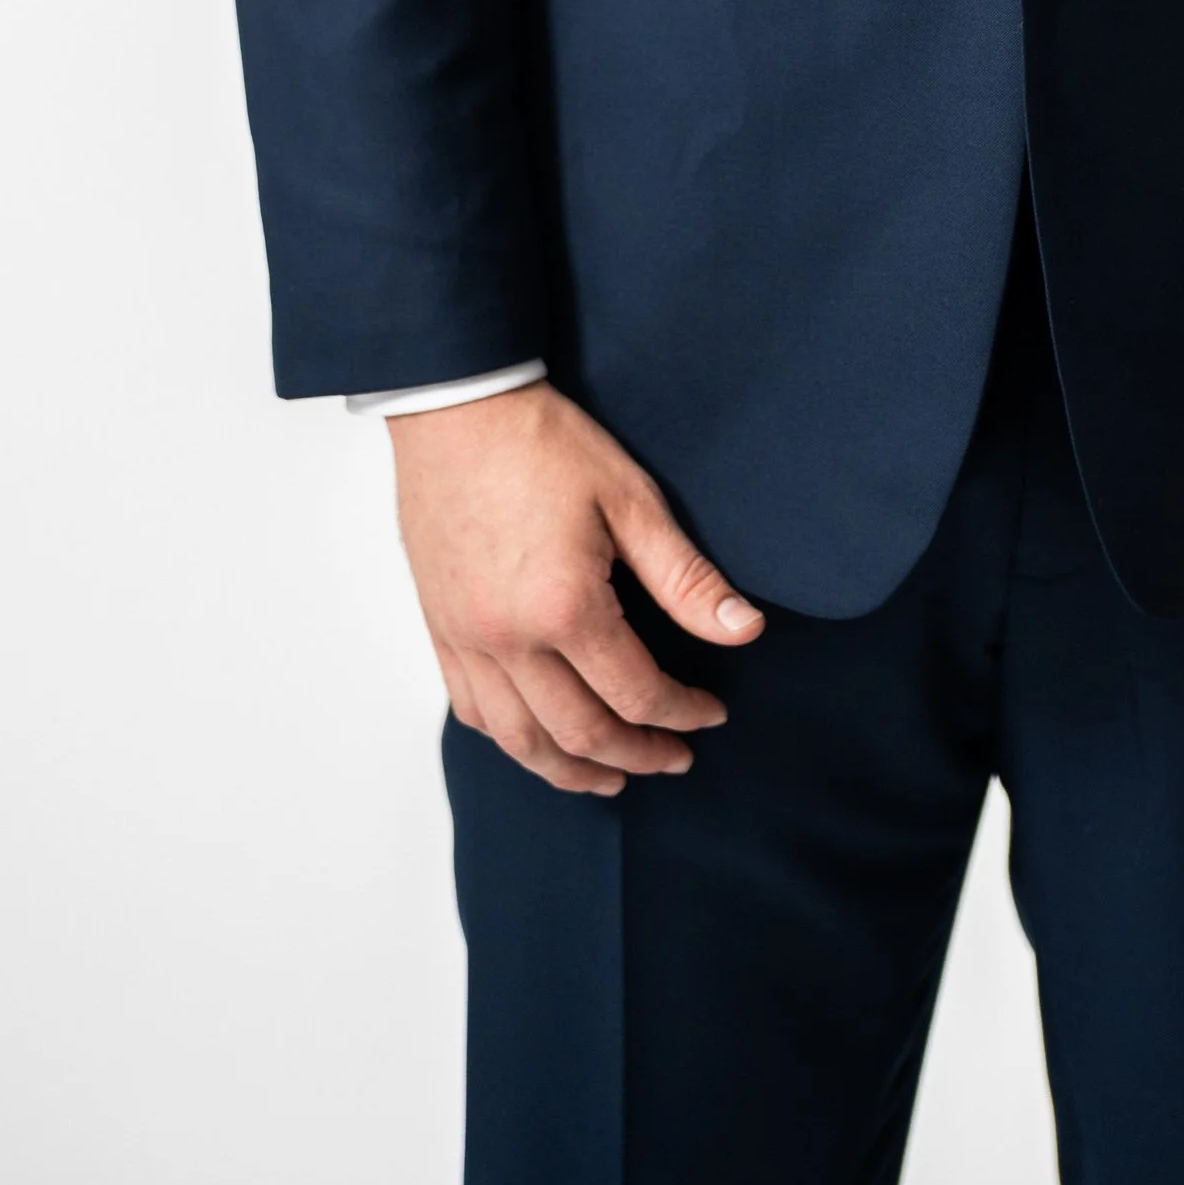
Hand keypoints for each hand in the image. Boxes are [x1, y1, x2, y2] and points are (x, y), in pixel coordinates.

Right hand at [389, 381, 762, 795]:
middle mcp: (508, 640)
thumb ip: (686, 577)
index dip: (683, 713)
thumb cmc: (542, 442)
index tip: (712, 712)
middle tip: (673, 759)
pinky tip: (538, 738)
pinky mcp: (439, 629)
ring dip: (569, 770)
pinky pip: (471, 712)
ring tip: (609, 777)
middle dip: (635, 756)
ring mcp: (466, 640)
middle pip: (580, 733)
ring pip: (519, 740)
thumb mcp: (631, 499)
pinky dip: (511, 740)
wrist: (456, 407)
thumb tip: (744, 629)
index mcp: (564, 609)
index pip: (636, 693)